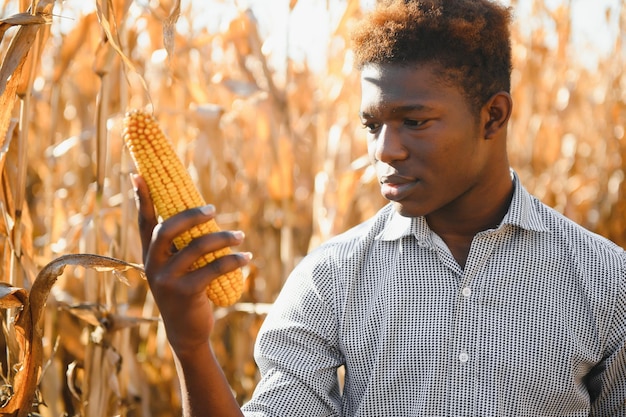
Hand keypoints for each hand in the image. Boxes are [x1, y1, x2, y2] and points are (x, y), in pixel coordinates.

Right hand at [132, 174, 250, 354]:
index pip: (144, 222)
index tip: (137, 174)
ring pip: (196, 247)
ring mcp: (167, 280)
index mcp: (149, 255)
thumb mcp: (178, 269)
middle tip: (213, 209)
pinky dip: (233, 260)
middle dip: (191, 215)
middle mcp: (152, 266)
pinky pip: (213, 269)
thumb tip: (200, 213)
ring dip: (223, 238)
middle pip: (167, 229)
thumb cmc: (187, 293)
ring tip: (240, 235)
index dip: (141, 199)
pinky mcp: (185, 293)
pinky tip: (247, 257)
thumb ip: (181, 246)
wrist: (187, 333)